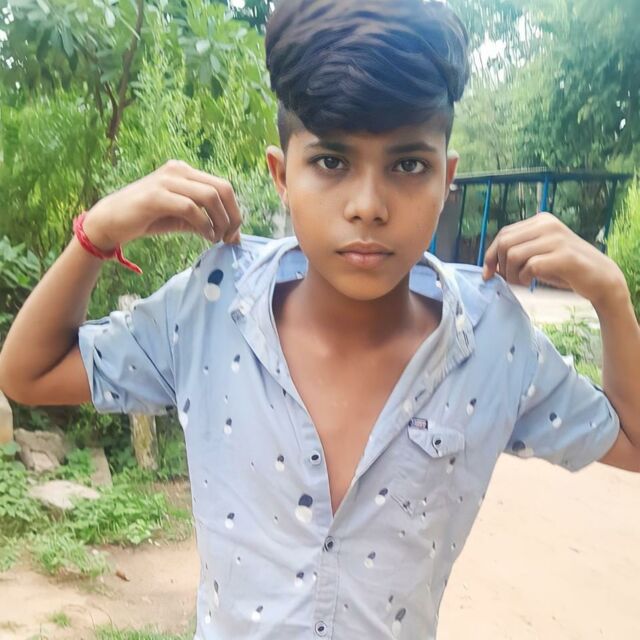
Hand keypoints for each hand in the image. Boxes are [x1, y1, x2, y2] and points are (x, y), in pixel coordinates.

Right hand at [83, 160, 242, 250]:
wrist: (109, 222)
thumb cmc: (146, 219)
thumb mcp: (182, 218)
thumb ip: (205, 220)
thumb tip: (231, 234)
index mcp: (185, 172)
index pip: (223, 186)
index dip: (235, 211)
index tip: (234, 234)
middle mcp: (178, 170)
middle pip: (222, 188)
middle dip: (232, 216)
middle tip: (229, 238)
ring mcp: (166, 180)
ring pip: (210, 196)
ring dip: (220, 221)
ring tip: (217, 238)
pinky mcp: (156, 196)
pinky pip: (191, 208)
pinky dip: (204, 225)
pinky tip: (205, 236)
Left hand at [482, 213, 626, 306]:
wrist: (600, 278)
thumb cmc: (564, 268)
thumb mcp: (538, 254)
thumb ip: (517, 253)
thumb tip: (489, 266)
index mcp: (540, 221)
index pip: (503, 234)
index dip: (490, 255)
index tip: (488, 274)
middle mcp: (547, 225)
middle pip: (505, 243)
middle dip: (500, 266)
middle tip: (510, 280)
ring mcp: (556, 239)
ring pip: (514, 255)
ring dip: (512, 275)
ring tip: (522, 282)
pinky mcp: (564, 256)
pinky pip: (530, 266)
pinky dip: (525, 278)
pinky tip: (531, 282)